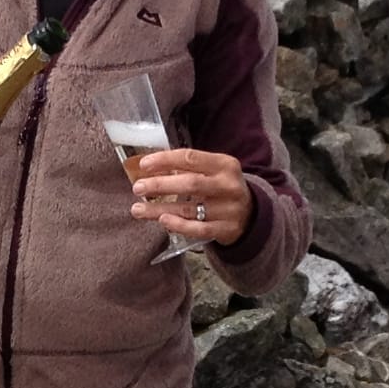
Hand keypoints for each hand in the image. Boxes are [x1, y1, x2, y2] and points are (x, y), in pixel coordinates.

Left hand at [131, 147, 249, 248]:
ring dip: (159, 209)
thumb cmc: (220, 188)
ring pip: (190, 209)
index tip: (144, 164)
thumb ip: (189, 168)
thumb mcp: (213, 171)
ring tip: (138, 209)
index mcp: (225, 164)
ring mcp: (229, 209)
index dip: (165, 160)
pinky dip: (179, 225)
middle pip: (190, 183)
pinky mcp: (227, 229)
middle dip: (160, 185)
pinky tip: (162, 221)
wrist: (250, 213)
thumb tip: (149, 168)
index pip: (191, 158)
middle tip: (137, 187)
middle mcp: (229, 185)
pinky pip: (199, 229)